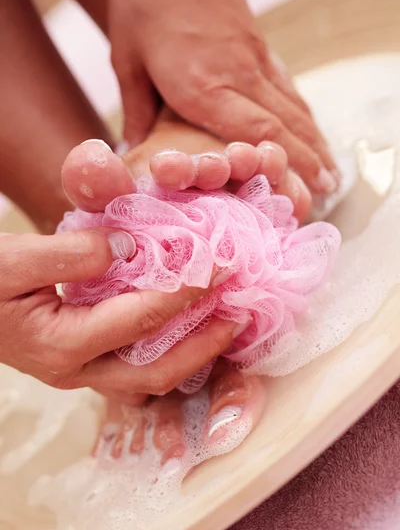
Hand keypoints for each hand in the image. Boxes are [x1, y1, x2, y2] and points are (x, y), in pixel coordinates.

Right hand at [1, 144, 235, 403]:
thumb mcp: (16, 259)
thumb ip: (74, 254)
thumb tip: (132, 247)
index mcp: (60, 344)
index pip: (140, 319)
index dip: (186, 292)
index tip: (222, 267)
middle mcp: (76, 370)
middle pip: (155, 371)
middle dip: (205, 344)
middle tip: (241, 313)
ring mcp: (81, 372)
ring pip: (149, 377)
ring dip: (192, 354)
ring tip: (226, 323)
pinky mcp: (84, 363)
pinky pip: (136, 365)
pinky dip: (168, 348)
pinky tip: (188, 326)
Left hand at [110, 0, 337, 194]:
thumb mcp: (127, 59)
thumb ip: (137, 112)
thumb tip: (133, 151)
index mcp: (201, 85)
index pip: (257, 131)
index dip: (285, 163)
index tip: (306, 188)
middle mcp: (237, 75)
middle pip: (285, 124)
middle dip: (310, 160)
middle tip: (329, 189)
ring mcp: (253, 57)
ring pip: (293, 106)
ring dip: (314, 139)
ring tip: (331, 168)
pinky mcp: (257, 44)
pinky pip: (287, 85)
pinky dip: (302, 111)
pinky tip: (310, 126)